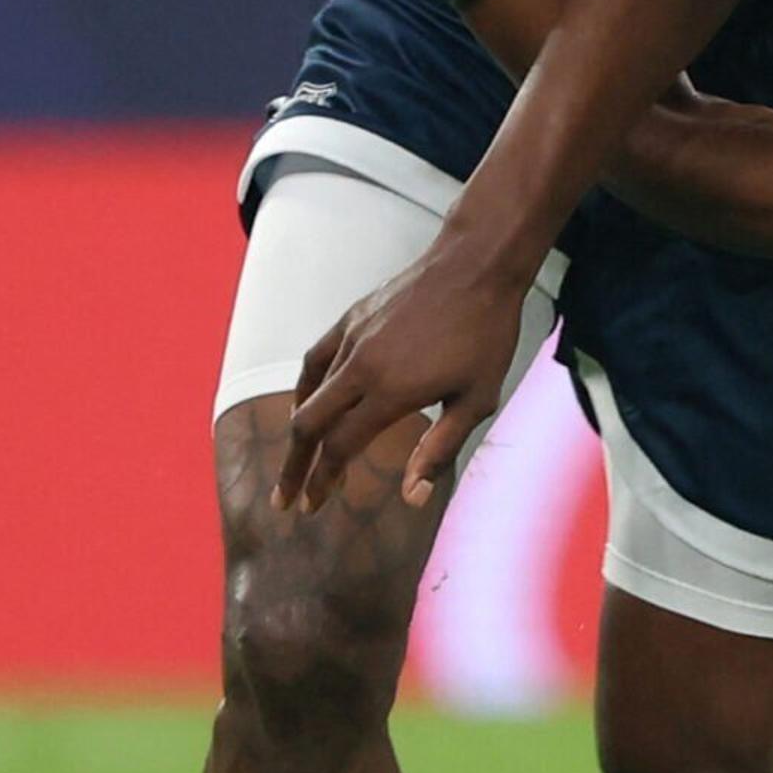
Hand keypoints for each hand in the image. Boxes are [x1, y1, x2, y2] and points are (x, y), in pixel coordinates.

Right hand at [276, 257, 531, 514]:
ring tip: (298, 459)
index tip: (312, 507)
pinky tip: (310, 405)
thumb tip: (412, 498)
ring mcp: (351, 338)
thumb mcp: (477, 400)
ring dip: (300, 431)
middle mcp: (360, 366)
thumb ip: (439, 449)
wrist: (476, 265)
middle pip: (308, 425)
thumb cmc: (486, 335)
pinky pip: (315, 360)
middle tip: (286, 499)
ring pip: (308, 393)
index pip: (340, 448)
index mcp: (390, 391)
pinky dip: (306, 389)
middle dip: (294, 467)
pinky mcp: (351, 318)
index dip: (322, 481)